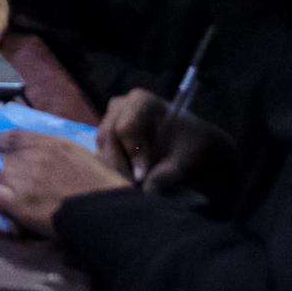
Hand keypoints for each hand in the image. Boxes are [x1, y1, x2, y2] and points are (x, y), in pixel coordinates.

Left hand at [0, 132, 129, 236]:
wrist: (105, 211)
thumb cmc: (103, 186)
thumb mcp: (81, 156)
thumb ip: (58, 152)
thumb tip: (47, 155)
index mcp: (50, 144)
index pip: (13, 136)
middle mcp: (32, 157)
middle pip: (4, 161)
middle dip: (9, 172)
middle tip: (19, 186)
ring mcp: (23, 179)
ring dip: (5, 187)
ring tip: (18, 200)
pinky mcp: (18, 203)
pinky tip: (9, 208)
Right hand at [96, 89, 233, 192]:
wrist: (188, 148)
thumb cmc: (190, 146)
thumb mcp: (184, 160)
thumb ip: (167, 173)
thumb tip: (147, 189)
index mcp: (142, 101)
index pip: (125, 127)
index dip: (132, 154)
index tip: (142, 177)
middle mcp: (120, 106)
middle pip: (108, 137)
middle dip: (119, 166)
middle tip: (134, 189)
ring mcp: (109, 120)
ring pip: (101, 149)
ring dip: (115, 170)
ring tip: (134, 188)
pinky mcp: (105, 138)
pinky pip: (101, 157)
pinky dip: (113, 172)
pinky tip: (129, 182)